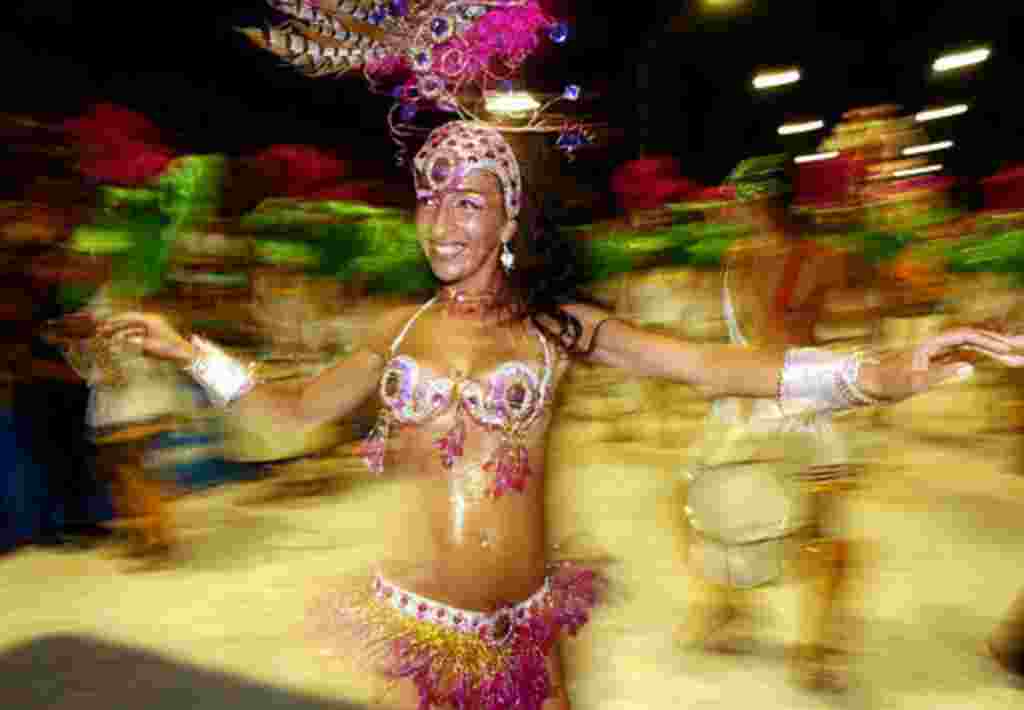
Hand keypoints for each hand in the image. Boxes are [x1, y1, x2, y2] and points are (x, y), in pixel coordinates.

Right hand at [97, 312, 196, 363]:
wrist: (183, 354)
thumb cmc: (168, 349)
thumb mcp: (150, 347)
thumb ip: (135, 343)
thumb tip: (121, 341)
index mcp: (150, 320)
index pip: (129, 317)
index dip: (116, 320)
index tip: (104, 323)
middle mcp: (150, 322)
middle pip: (128, 322)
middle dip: (114, 327)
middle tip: (100, 331)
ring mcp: (151, 329)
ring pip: (131, 329)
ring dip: (118, 333)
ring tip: (105, 338)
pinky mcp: (151, 336)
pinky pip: (136, 336)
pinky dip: (126, 339)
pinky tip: (117, 344)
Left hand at [859, 328, 1023, 401]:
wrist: (869, 383)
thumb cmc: (887, 382)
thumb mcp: (914, 382)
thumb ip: (942, 374)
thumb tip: (971, 367)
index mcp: (932, 344)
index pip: (966, 336)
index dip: (988, 342)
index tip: (1008, 351)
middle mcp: (937, 345)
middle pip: (974, 339)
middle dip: (999, 345)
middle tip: (1021, 356)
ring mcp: (939, 353)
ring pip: (973, 348)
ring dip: (995, 353)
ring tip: (1018, 361)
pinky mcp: (939, 363)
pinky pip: (966, 357)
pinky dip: (983, 360)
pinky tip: (999, 362)